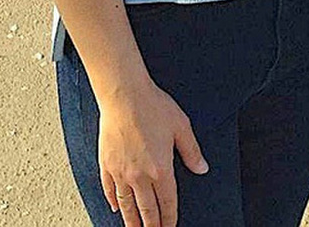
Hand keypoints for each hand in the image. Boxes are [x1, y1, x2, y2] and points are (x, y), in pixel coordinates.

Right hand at [98, 79, 208, 226]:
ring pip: (127, 205)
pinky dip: (113, 202)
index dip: (170, 219)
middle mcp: (139, 176)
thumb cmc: (152, 106)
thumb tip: (202, 168)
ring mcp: (121, 172)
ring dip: (132, 221)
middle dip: (151, 226)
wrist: (124, 94)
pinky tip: (115, 208)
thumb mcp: (181, 126)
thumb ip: (192, 151)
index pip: (167, 203)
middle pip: (146, 210)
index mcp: (160, 169)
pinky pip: (109, 190)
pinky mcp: (106, 164)